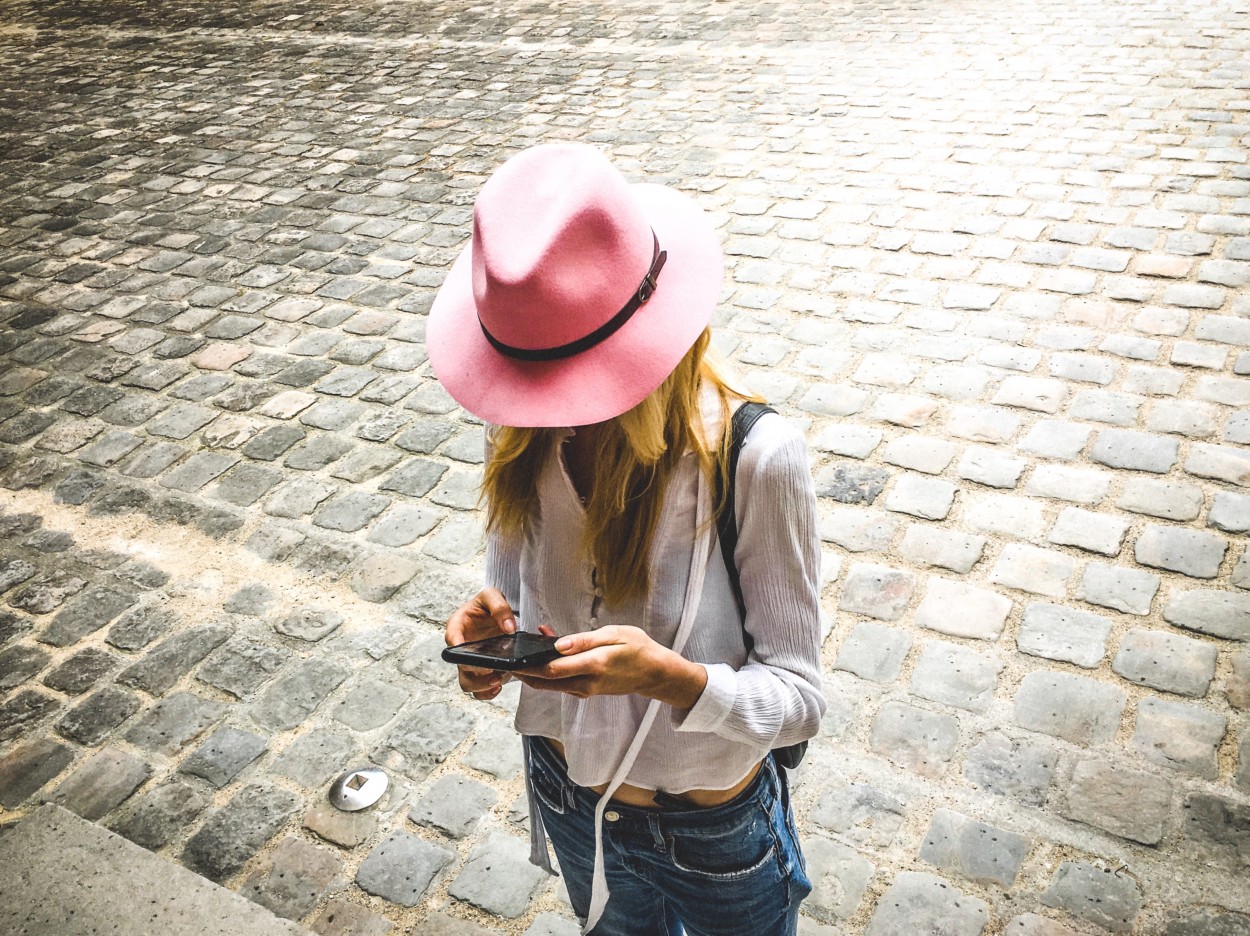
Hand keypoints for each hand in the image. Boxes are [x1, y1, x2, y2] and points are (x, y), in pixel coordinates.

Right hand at [445, 588, 516, 701]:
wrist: (495, 613)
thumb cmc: (488, 603)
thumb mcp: (492, 596)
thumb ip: (500, 607)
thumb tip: (509, 628)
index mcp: (457, 626)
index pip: (452, 640)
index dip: (459, 650)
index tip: (473, 657)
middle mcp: (460, 647)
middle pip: (459, 668)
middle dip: (475, 675)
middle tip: (494, 674)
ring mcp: (469, 660)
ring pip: (467, 682)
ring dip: (481, 686)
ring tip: (498, 681)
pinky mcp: (480, 671)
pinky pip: (479, 688)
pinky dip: (486, 692)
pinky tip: (498, 687)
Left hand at [514, 625, 707, 709]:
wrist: (654, 673)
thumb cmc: (637, 648)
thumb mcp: (615, 634)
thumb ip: (584, 641)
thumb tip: (558, 644)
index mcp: (593, 665)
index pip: (552, 669)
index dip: (528, 665)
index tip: (510, 658)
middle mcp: (586, 683)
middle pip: (545, 681)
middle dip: (523, 672)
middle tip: (503, 660)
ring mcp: (586, 690)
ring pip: (551, 684)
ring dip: (533, 672)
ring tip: (518, 654)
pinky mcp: (586, 691)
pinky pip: (561, 683)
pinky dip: (548, 672)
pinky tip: (543, 655)